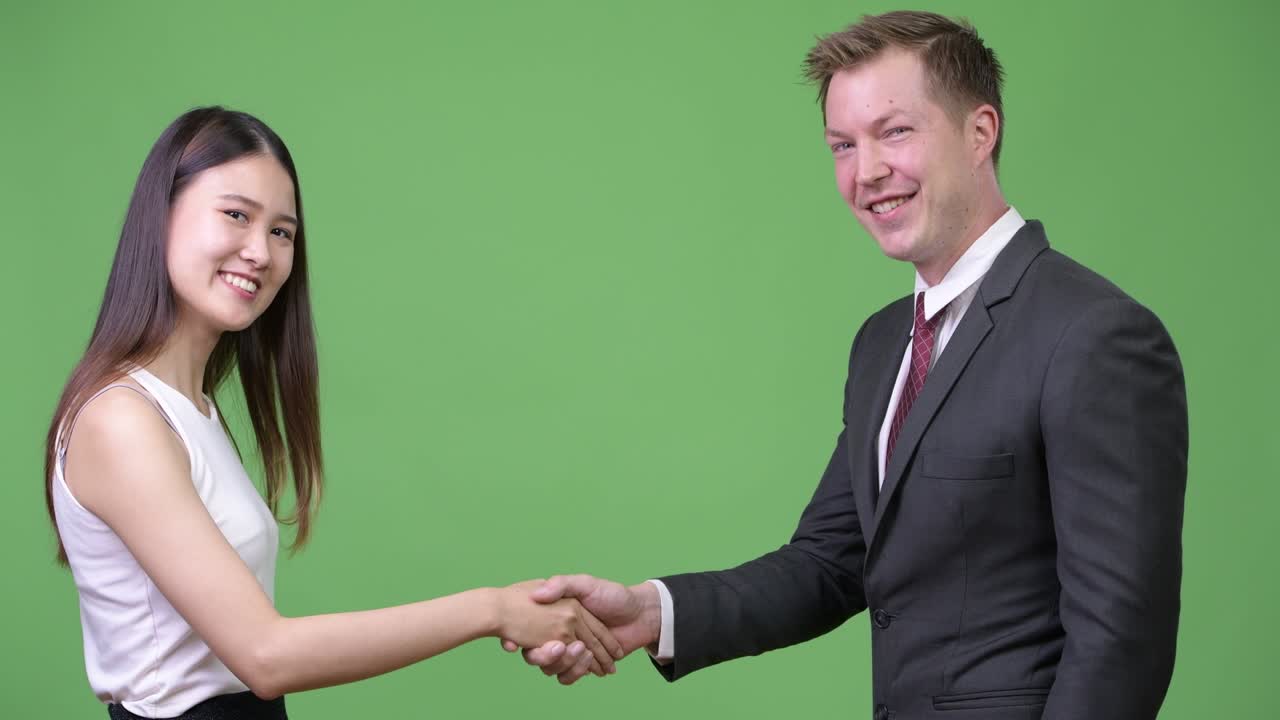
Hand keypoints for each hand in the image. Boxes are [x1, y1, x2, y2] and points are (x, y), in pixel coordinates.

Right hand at [500, 575, 661, 684]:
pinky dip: (578, 672)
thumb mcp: (586, 584)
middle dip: (547, 657)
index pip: (530, 631)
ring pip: (553, 668)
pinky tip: (592, 664)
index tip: (526, 643)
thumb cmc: (613, 595)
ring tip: (585, 653)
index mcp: (555, 615)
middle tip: (562, 648)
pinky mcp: (583, 664)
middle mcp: (559, 634)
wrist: (641, 614)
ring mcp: (571, 650)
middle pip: (538, 655)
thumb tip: (537, 593)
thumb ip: (562, 585)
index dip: (523, 639)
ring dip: (566, 664)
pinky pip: (569, 676)